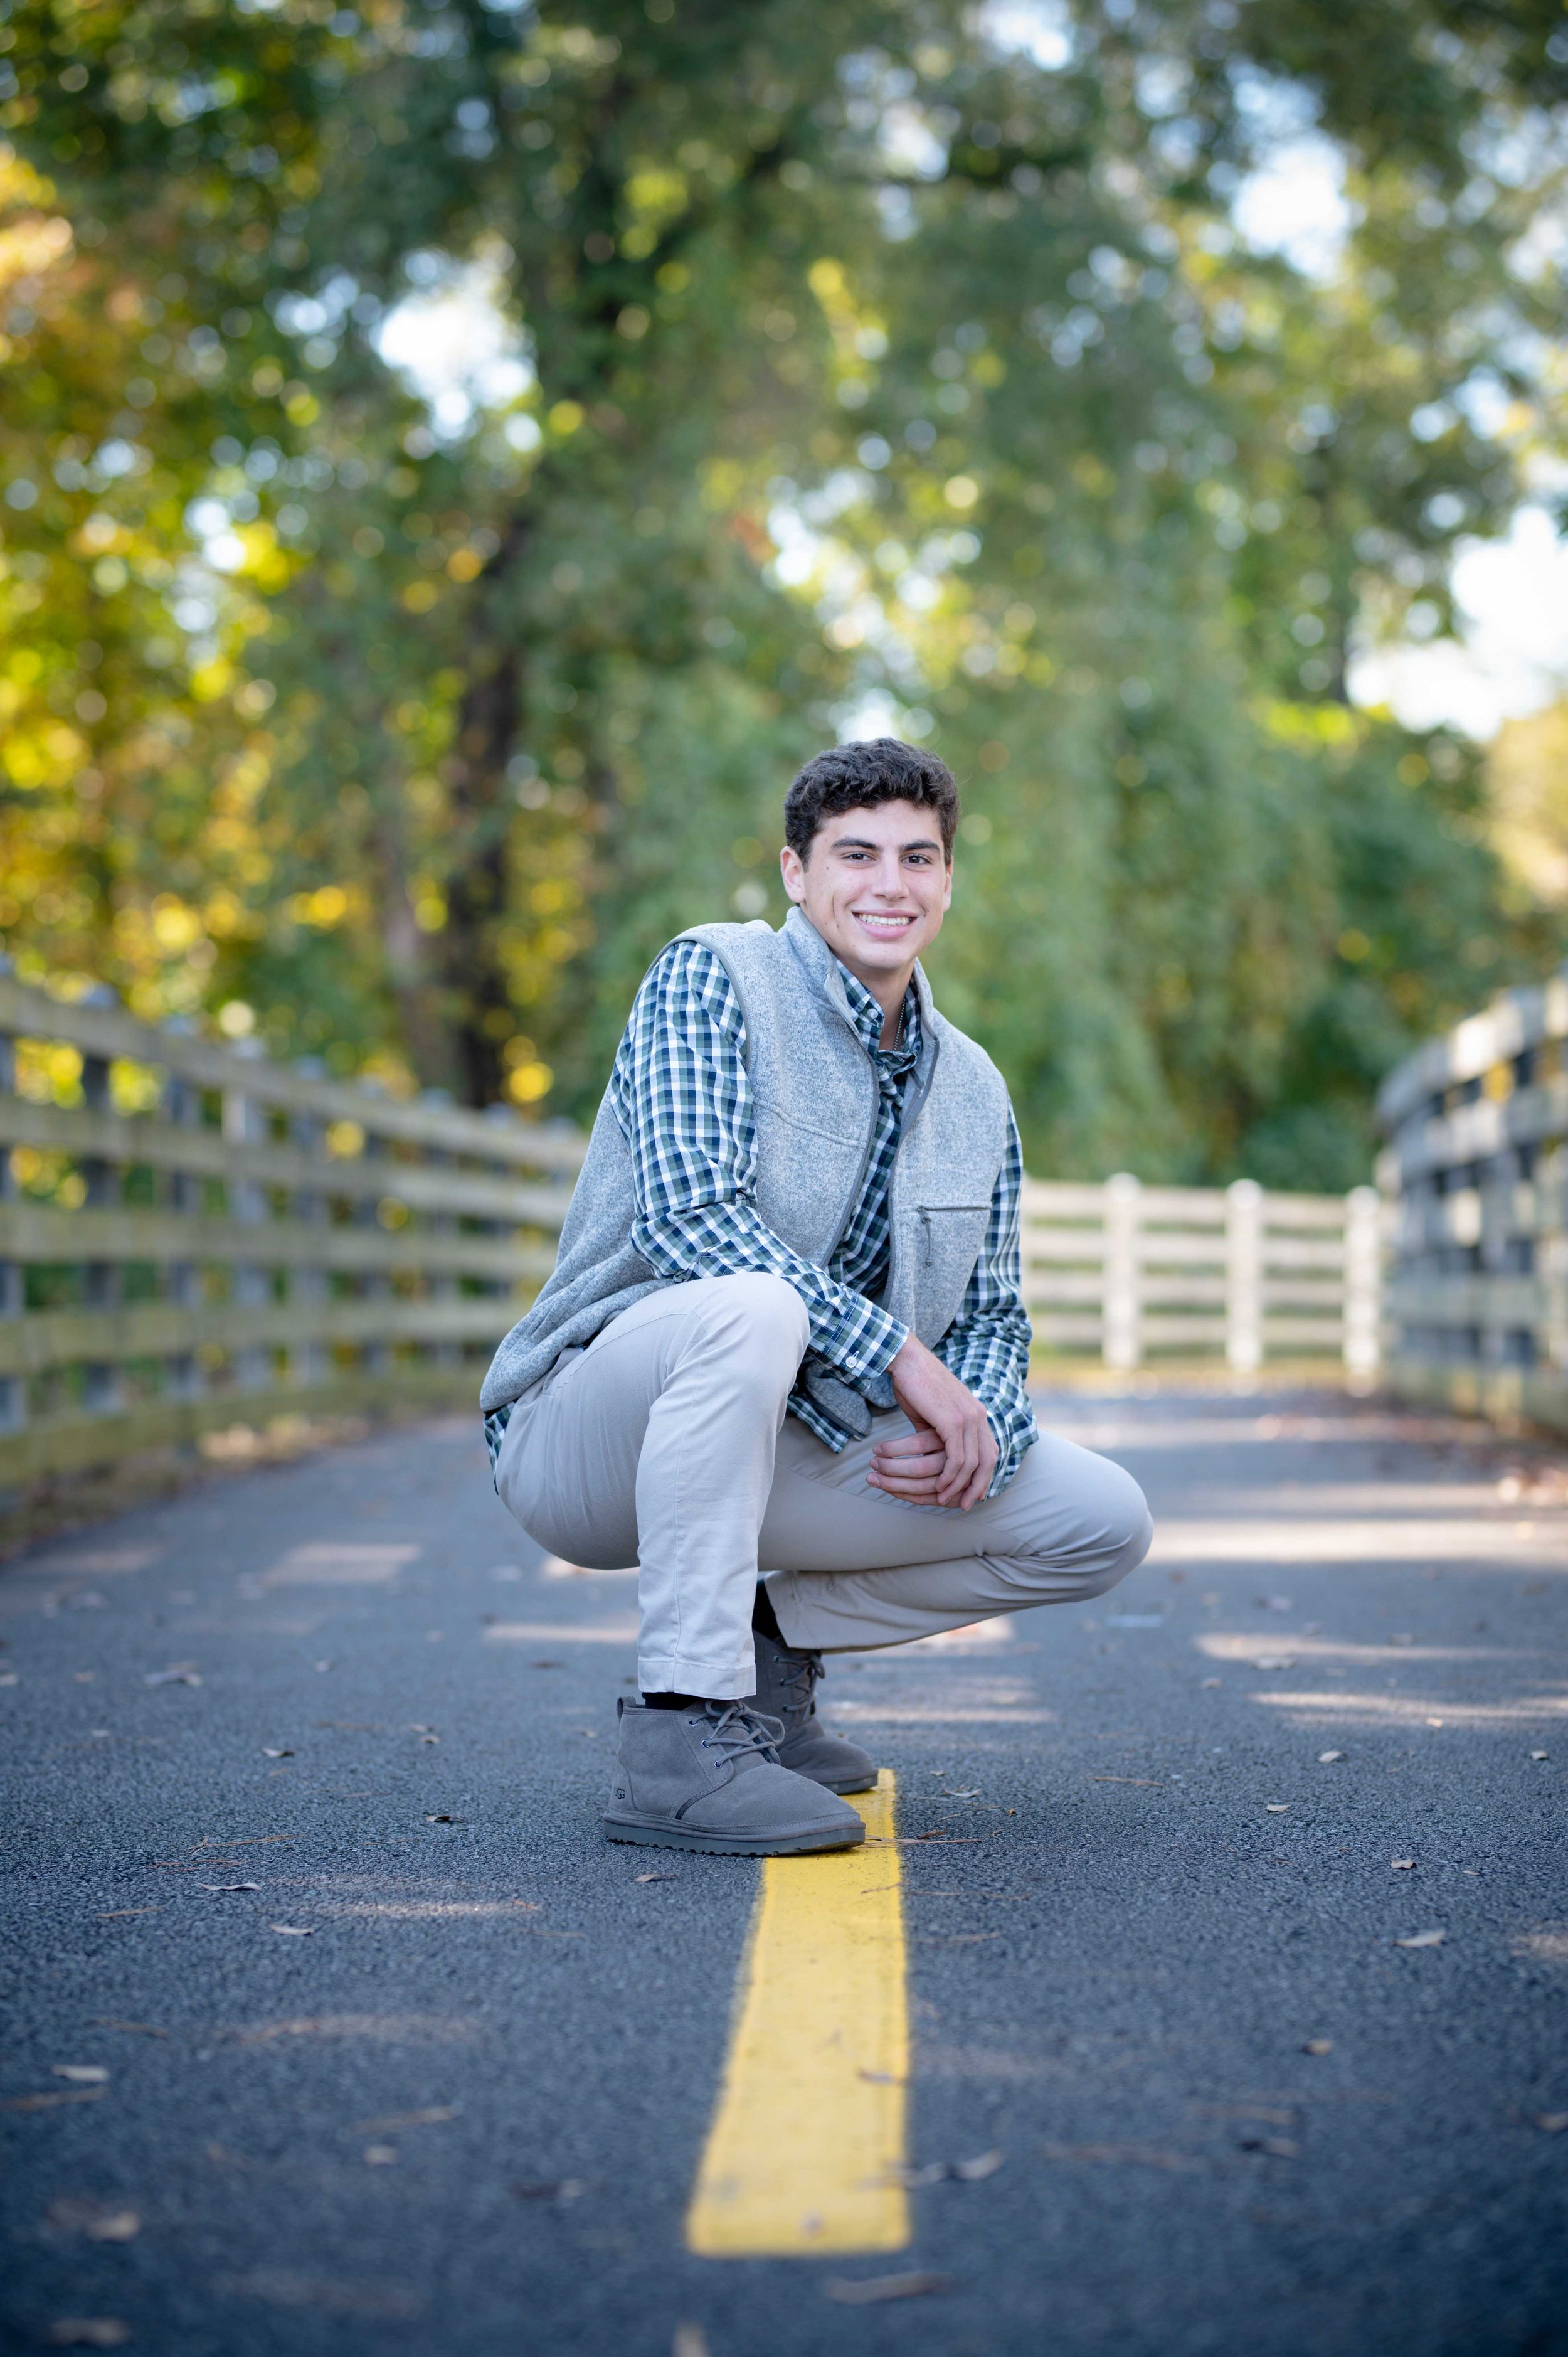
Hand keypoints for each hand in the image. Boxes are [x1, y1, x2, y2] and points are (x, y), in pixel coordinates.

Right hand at [870, 1335, 997, 1510]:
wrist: (906, 1360)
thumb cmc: (914, 1385)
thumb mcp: (933, 1413)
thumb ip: (939, 1434)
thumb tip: (934, 1454)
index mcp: (976, 1412)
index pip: (989, 1450)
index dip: (984, 1474)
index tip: (973, 1493)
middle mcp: (978, 1415)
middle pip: (988, 1460)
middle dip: (978, 1486)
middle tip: (964, 1505)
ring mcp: (968, 1417)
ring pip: (972, 1463)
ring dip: (960, 1485)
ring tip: (946, 1498)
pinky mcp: (953, 1421)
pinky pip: (957, 1458)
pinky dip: (950, 1476)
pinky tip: (939, 1485)